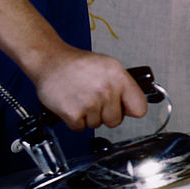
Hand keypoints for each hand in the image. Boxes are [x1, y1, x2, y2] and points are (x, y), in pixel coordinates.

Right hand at [30, 49, 148, 129]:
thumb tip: (134, 106)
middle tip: (94, 99)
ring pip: (97, 124)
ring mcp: (89, 103)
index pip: (139, 108)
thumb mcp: (108, 66)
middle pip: (116, 120)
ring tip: (81, 97)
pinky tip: (72, 103)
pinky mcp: (73, 114)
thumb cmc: (76, 64)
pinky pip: (80, 128)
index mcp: (118, 76)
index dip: (129, 109)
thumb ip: (123, 85)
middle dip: (105, 114)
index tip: (124, 107)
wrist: (50, 60)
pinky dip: (74, 119)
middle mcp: (105, 89)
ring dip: (88, 116)